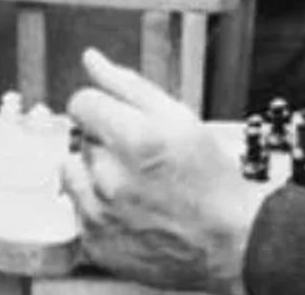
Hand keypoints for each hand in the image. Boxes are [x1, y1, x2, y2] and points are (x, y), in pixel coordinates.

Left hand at [62, 50, 270, 294]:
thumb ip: (128, 85)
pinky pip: (78, 211)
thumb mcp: (179, 118)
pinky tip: (129, 210)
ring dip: (93, 174)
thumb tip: (91, 60)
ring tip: (132, 184)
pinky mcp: (96, 244)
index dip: (101, 107)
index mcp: (136, 140)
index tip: (117, 119)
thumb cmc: (212, 179)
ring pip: (72, 174)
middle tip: (140, 158)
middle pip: (80, 139)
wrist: (232, 241)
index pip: (81, 103)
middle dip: (105, 142)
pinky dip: (97, 207)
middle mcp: (113, 179)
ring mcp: (101, 215)